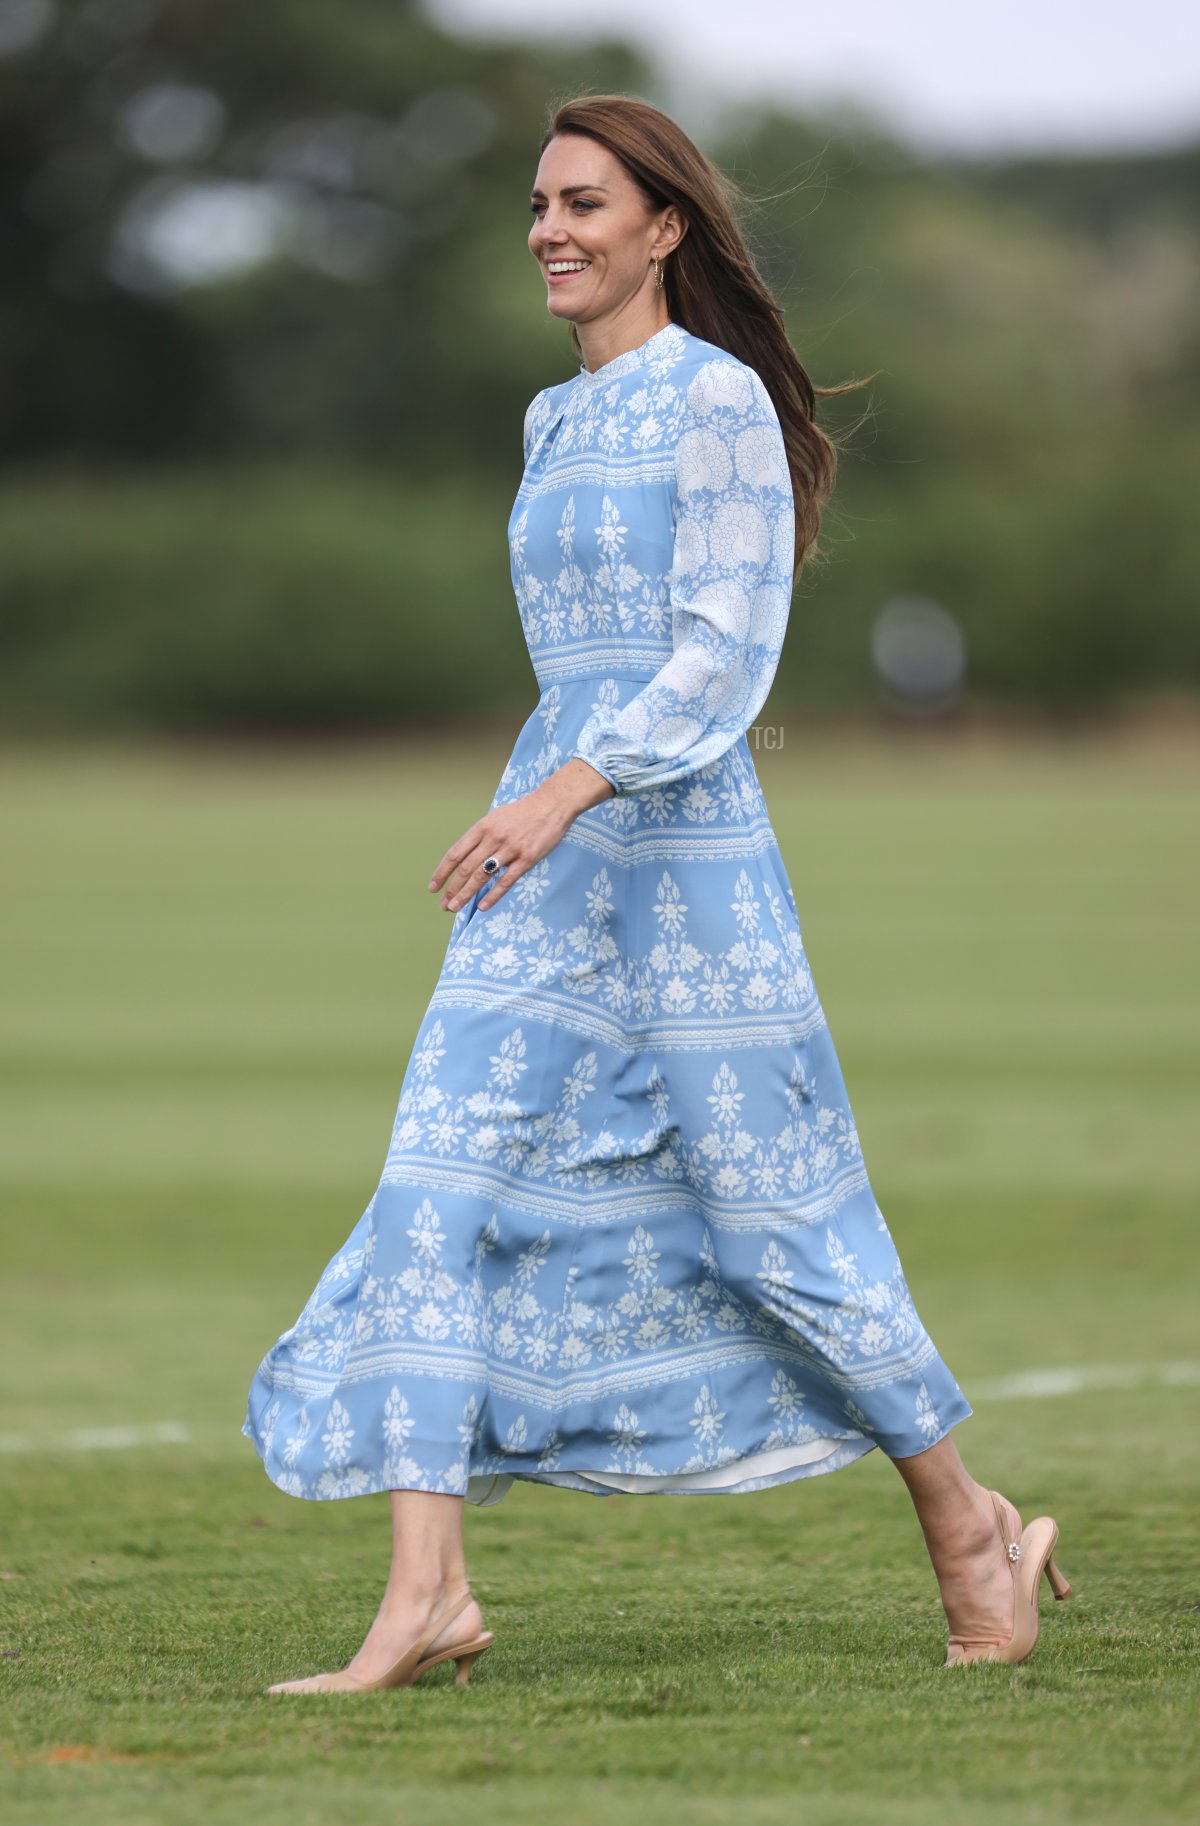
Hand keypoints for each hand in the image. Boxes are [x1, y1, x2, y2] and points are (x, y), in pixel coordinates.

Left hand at [428, 758, 614, 913]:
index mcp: (482, 827)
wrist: (552, 804)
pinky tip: (482, 906)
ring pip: (482, 876)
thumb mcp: (496, 817)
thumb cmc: (523, 812)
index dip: (442, 872)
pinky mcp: (527, 858)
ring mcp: (510, 849)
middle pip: (466, 868)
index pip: (455, 853)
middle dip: (452, 889)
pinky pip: (506, 880)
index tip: (434, 887)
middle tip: (444, 905)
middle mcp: (493, 838)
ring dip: (466, 894)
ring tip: (455, 908)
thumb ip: (481, 836)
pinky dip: (493, 895)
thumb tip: (465, 857)